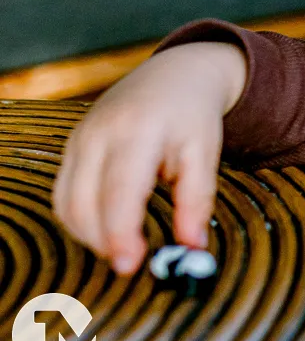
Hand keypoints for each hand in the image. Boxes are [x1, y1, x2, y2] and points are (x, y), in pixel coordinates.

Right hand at [53, 42, 246, 274]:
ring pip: (66, 203)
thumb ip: (197, 201)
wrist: (174, 75)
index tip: (130, 265)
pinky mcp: (71, 146)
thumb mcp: (206, 153)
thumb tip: (191, 248)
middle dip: (103, 241)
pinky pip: (63, 194)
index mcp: (138, 131)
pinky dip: (79, 219)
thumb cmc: (192, 115)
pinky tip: (107, 228)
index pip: (118, 191)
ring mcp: (79, 139)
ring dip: (89, 235)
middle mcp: (99, 133)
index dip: (119, 233)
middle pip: (84, 202)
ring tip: (125, 245)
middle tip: (132, 262)